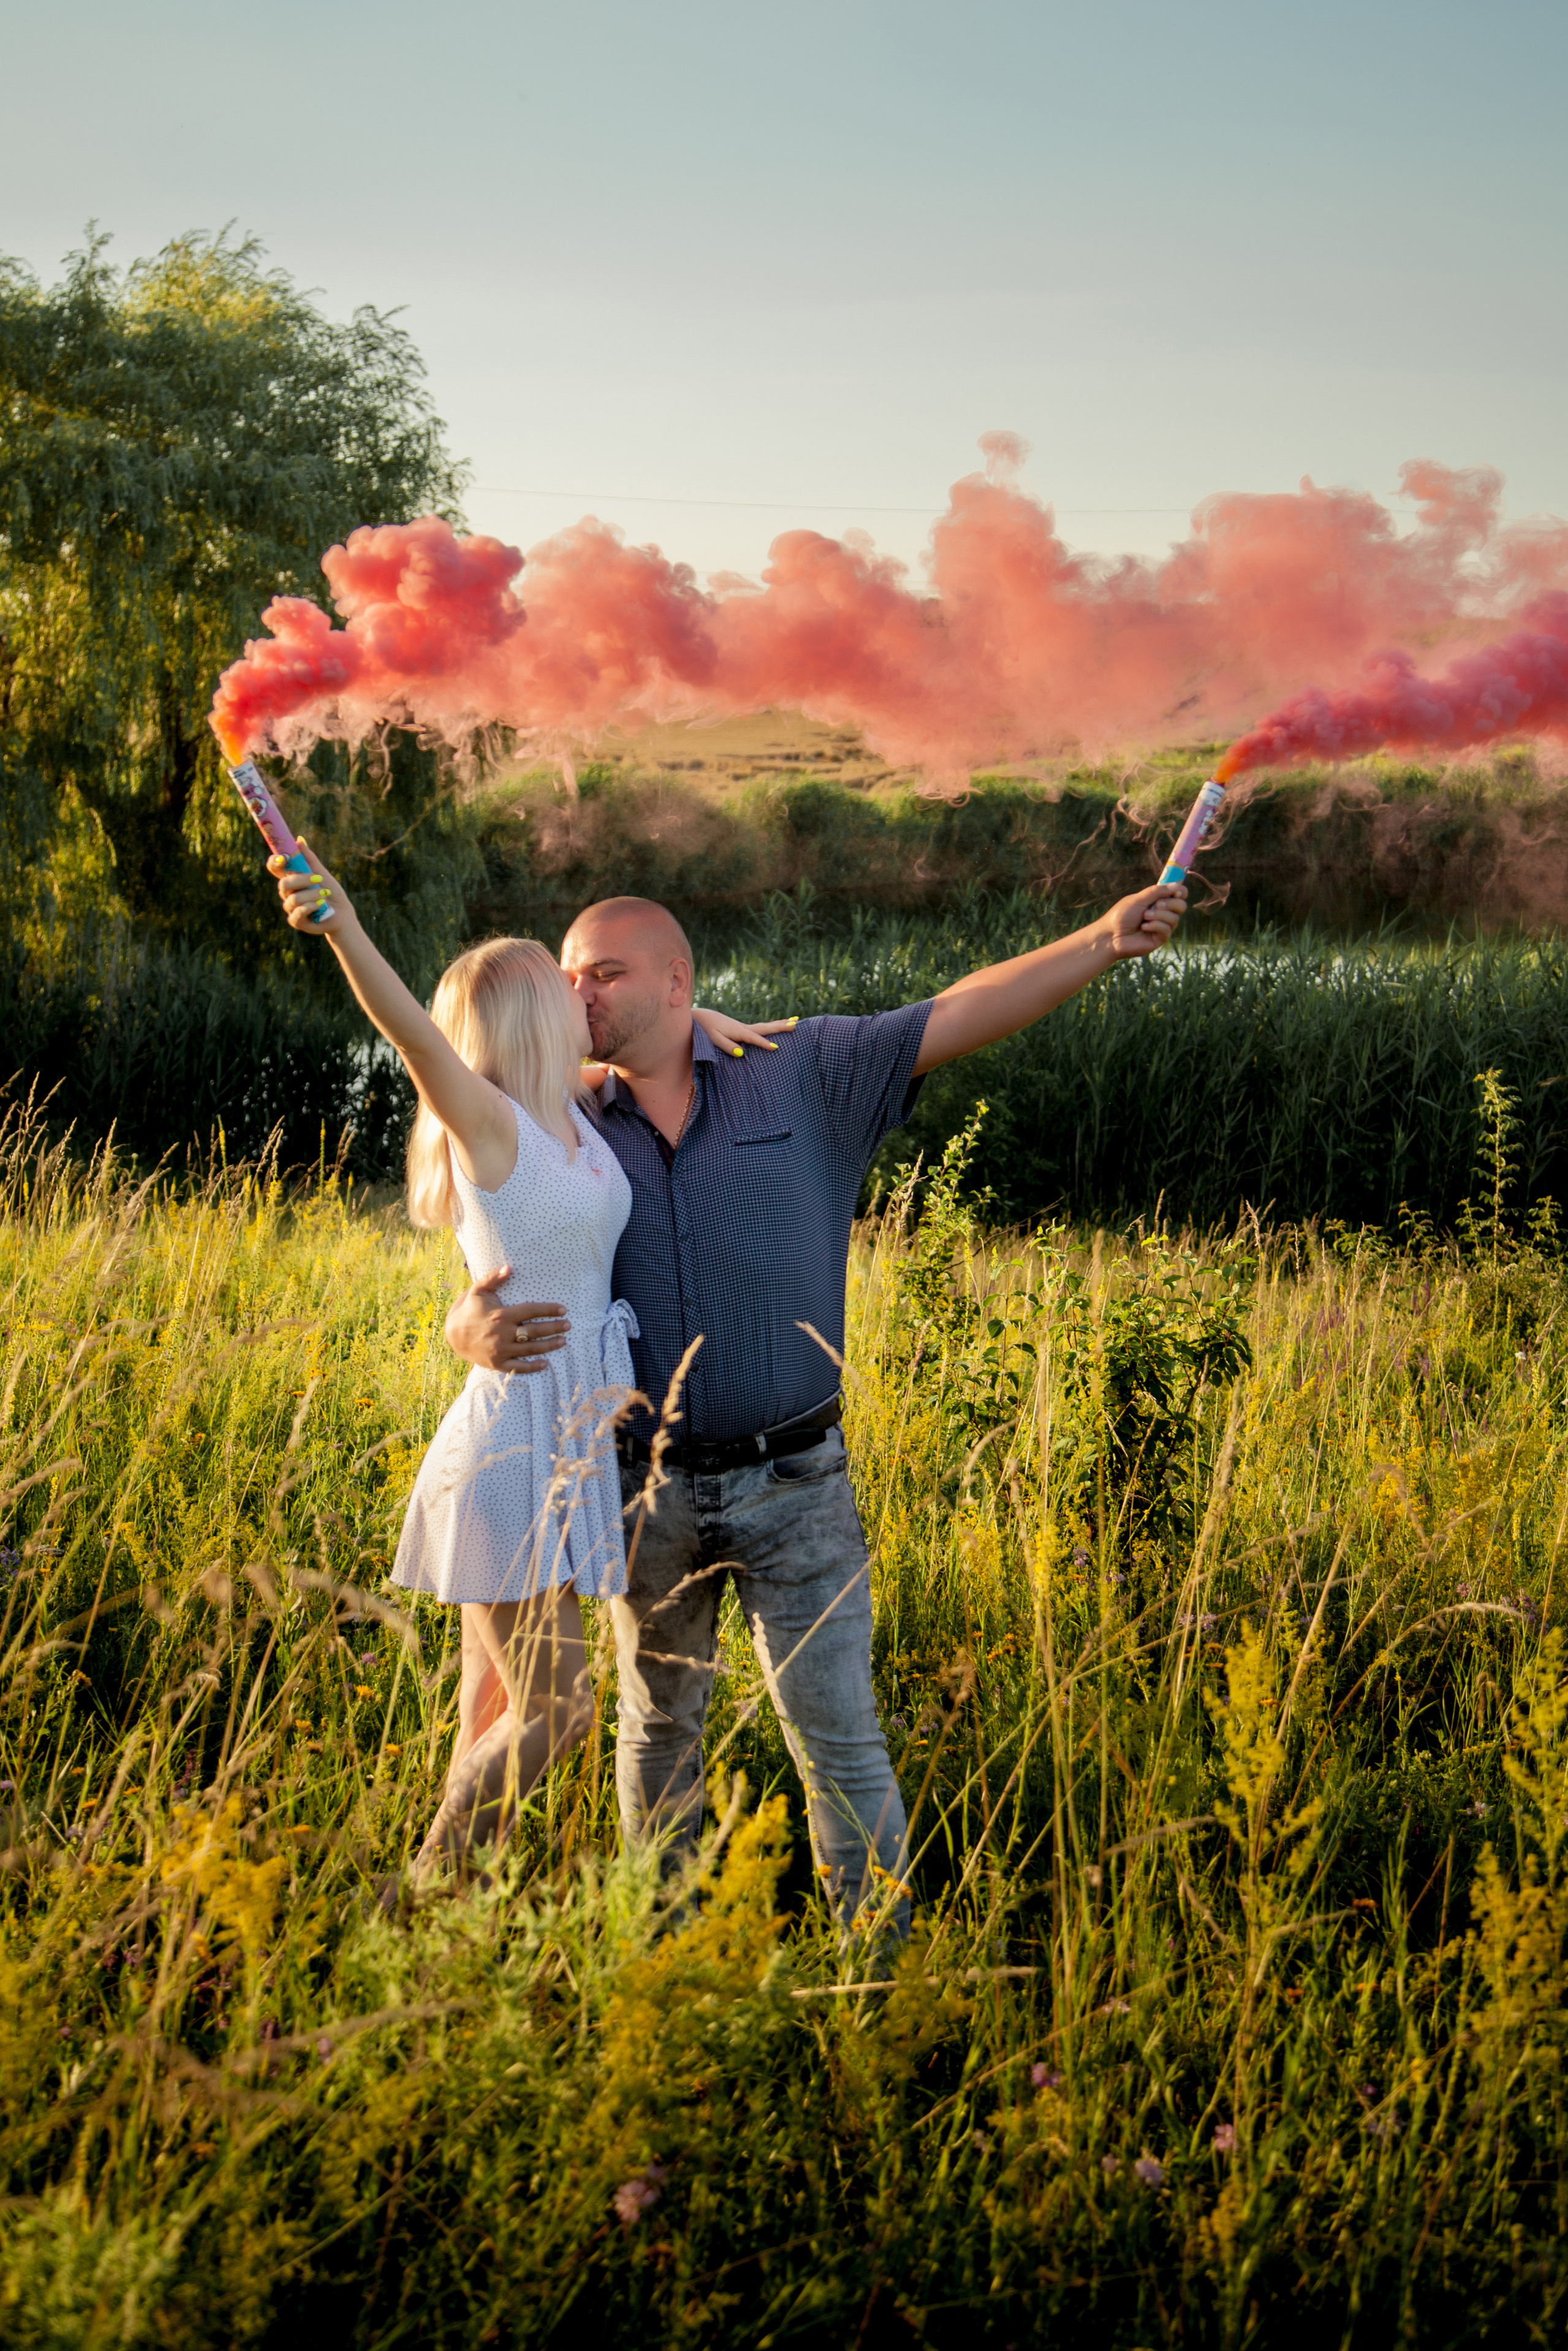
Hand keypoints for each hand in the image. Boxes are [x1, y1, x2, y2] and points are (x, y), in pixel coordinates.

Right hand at [269, 836, 352, 933]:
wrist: (342, 914)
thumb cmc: (331, 893)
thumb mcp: (322, 873)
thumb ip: (309, 859)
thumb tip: (298, 840)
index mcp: (291, 879)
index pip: (275, 868)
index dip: (275, 862)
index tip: (284, 857)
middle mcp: (287, 893)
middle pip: (283, 883)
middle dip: (302, 880)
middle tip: (318, 879)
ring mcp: (290, 908)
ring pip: (293, 898)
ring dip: (312, 894)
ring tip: (325, 895)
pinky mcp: (296, 921)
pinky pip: (298, 912)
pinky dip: (311, 906)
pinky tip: (321, 905)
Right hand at [445, 1265, 570, 1373]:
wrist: (453, 1334)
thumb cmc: (469, 1310)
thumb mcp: (478, 1291)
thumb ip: (493, 1278)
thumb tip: (509, 1267)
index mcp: (501, 1315)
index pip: (531, 1311)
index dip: (548, 1309)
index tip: (563, 1309)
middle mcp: (503, 1334)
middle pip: (535, 1331)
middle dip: (554, 1328)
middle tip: (568, 1325)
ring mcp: (500, 1350)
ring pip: (530, 1349)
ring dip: (549, 1346)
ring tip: (563, 1341)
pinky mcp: (497, 1363)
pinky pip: (518, 1367)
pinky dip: (532, 1367)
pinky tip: (545, 1363)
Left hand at [692, 1007, 799, 1057]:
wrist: (701, 1017)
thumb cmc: (705, 1030)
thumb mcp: (713, 1039)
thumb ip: (727, 1046)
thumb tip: (742, 1053)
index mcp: (738, 1031)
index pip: (754, 1038)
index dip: (764, 1043)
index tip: (776, 1048)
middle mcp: (744, 1028)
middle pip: (766, 1027)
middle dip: (781, 1027)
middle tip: (796, 1024)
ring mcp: (745, 1027)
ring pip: (766, 1026)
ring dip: (780, 1024)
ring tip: (795, 1021)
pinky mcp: (743, 1029)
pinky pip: (761, 1028)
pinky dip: (772, 1027)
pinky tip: (777, 1027)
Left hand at [1101, 883, 1186, 959]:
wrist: (1111, 935)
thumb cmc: (1121, 916)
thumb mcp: (1138, 899)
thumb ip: (1156, 892)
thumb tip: (1177, 885)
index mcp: (1157, 900)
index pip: (1178, 894)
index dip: (1181, 892)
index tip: (1177, 892)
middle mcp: (1162, 913)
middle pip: (1181, 906)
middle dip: (1171, 903)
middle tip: (1157, 904)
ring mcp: (1162, 926)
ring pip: (1174, 918)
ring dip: (1160, 915)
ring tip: (1145, 917)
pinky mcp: (1159, 939)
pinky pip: (1167, 930)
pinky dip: (1156, 925)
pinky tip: (1144, 927)